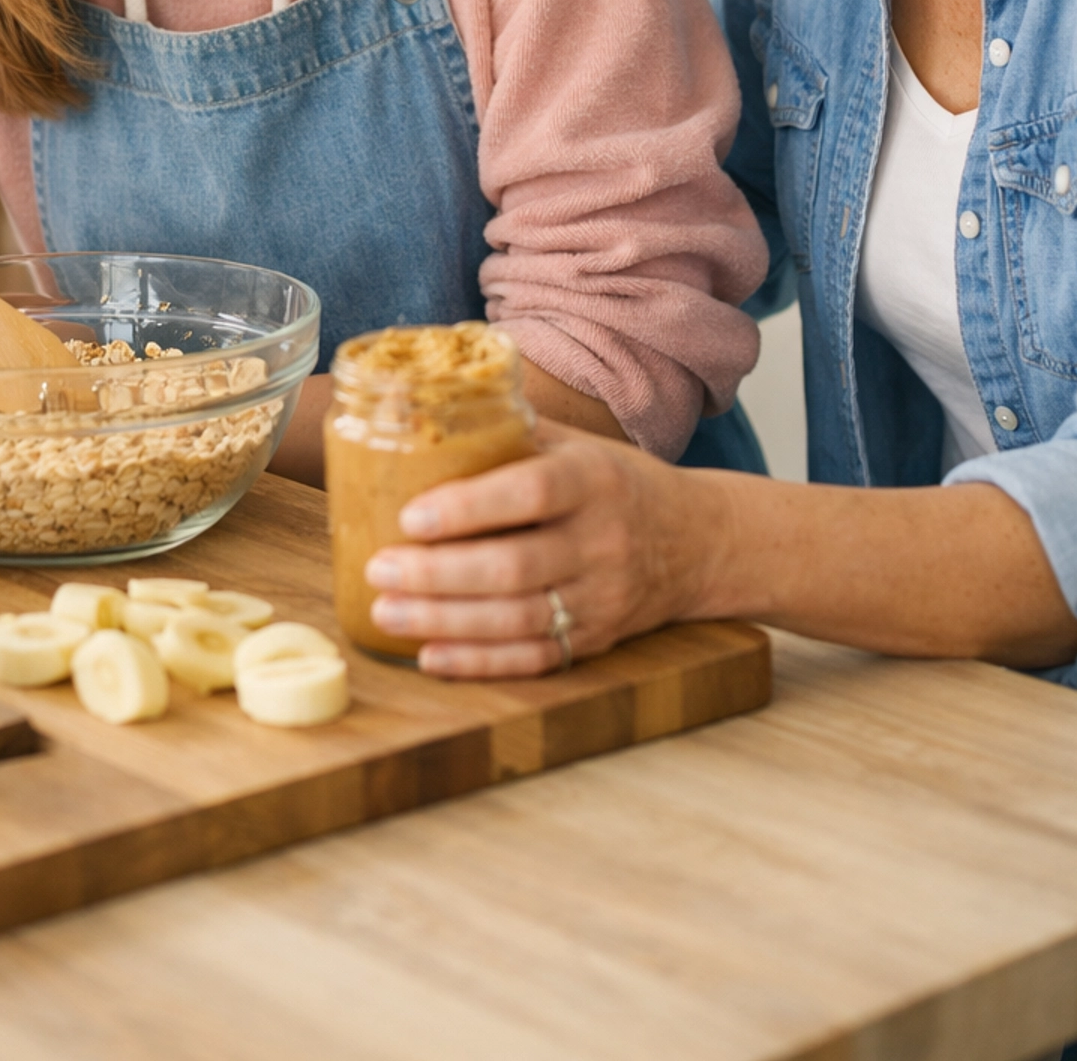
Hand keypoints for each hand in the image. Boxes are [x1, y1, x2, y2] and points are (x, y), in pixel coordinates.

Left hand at [364, 422, 690, 678]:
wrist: (697, 541)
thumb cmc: (616, 482)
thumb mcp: (578, 445)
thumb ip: (511, 435)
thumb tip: (423, 413)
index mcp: (594, 480)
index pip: (531, 492)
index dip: (469, 507)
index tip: (410, 515)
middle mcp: (602, 541)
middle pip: (514, 567)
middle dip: (438, 574)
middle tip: (379, 570)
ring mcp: (602, 597)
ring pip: (517, 619)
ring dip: (444, 621)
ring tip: (386, 611)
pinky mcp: (598, 640)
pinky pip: (533, 658)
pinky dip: (478, 662)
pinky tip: (429, 655)